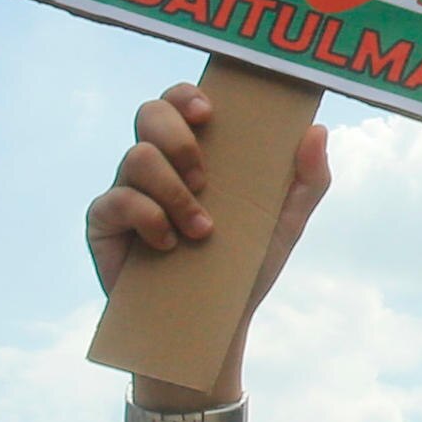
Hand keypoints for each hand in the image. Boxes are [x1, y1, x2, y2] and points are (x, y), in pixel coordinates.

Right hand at [85, 86, 330, 401]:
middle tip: (205, 178)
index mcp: (195, 153)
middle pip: (150, 114)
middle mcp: (157, 164)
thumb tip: (317, 131)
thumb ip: (306, 180)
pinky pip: (116, 200)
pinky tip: (169, 245)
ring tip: (201, 229)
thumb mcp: (284, 226)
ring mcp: (126, 190)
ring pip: (136, 156)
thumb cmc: (244, 267)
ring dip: (174, 191)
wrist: (212, 327)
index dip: (187, 94)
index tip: (209, 114)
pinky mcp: (104, 223)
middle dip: (179, 138)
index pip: (179, 101)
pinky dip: (148, 219)